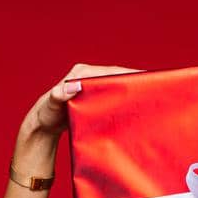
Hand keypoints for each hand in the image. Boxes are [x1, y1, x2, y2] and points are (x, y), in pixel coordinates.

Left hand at [25, 63, 143, 136]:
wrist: (44, 125)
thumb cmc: (46, 114)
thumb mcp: (50, 105)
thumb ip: (57, 96)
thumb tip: (70, 87)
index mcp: (81, 73)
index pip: (108, 72)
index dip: (127, 75)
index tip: (143, 80)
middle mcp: (88, 76)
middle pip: (116, 76)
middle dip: (134, 81)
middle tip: (154, 89)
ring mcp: (92, 87)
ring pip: (116, 86)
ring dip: (131, 90)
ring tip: (150, 97)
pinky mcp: (94, 97)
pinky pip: (112, 95)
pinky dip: (123, 99)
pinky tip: (135, 107)